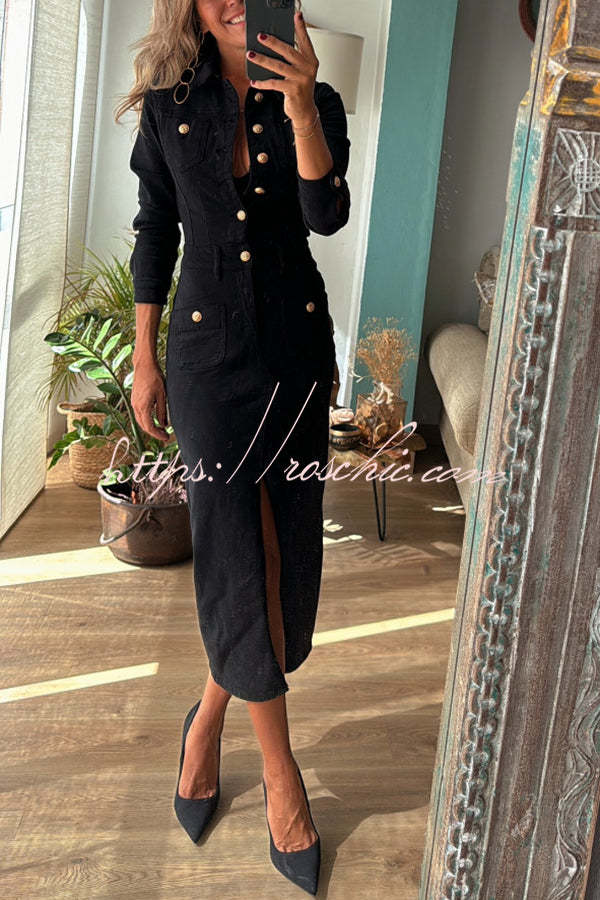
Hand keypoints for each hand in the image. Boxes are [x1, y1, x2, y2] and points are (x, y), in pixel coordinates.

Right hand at [131, 359, 169, 442]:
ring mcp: (134, 403)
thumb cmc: (155, 377)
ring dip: (150, 427)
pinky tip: (154, 419)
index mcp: (143, 406)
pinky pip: (139, 414)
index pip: (149, 427)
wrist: (144, 365)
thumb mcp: (162, 395)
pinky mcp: (134, 400)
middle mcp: (136, 406)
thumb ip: (162, 411)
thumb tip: (164, 425)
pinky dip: (146, 420)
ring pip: (140, 421)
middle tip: (165, 435)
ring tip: (161, 429)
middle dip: (154, 432)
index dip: (158, 434)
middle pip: (143, 426)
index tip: (166, 438)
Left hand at [247, 11, 318, 126]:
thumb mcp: (301, 71)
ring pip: (278, 66)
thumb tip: (275, 45)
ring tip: (250, 55)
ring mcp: (301, 79)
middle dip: (273, 42)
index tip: (296, 16)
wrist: (304, 111)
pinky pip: (274, 84)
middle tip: (260, 36)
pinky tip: (254, 81)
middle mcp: (308, 68)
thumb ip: (293, 58)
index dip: (300, 28)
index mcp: (311, 61)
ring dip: (262, 60)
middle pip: (288, 51)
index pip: (305, 41)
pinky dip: (262, 82)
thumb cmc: (300, 89)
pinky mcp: (293, 90)